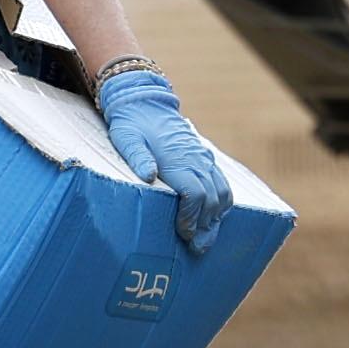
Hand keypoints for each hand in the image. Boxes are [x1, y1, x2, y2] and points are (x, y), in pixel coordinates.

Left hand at [93, 63, 232, 252]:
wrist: (146, 101)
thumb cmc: (132, 124)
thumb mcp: (126, 138)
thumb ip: (137, 158)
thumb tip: (148, 176)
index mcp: (177, 159)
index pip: (195, 194)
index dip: (191, 217)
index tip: (182, 232)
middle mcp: (195, 159)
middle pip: (212, 198)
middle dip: (206, 225)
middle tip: (196, 246)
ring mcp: (203, 157)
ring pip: (222, 191)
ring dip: (217, 216)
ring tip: (206, 236)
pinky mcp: (205, 156)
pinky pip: (222, 182)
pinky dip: (222, 202)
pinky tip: (213, 216)